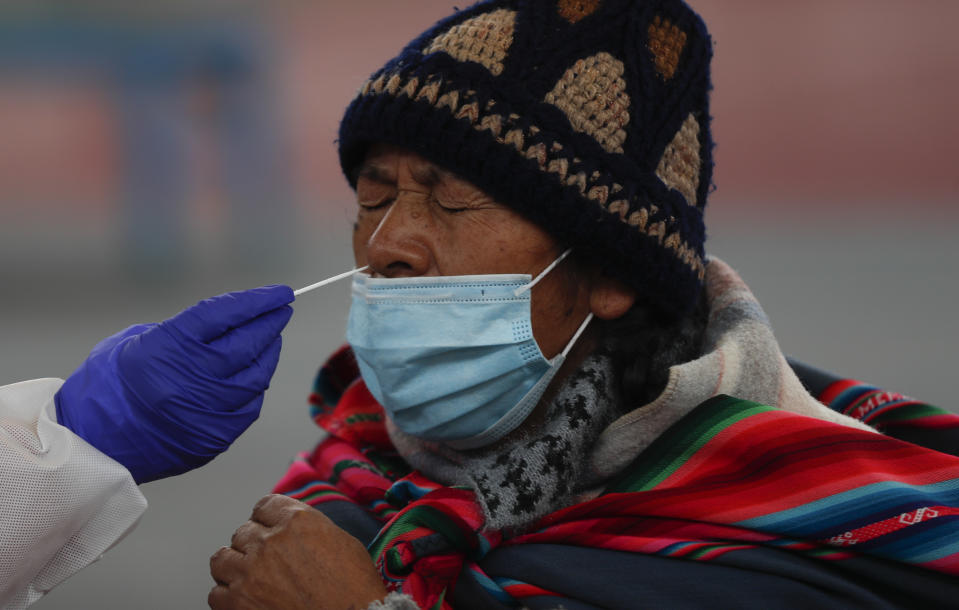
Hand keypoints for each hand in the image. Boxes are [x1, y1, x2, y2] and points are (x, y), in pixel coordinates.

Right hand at [55, 285, 293, 482]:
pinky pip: (249, 406)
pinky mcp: (214, 436)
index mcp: (168, 347)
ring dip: (267, 353)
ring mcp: (205, 409)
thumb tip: (226, 323)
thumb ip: (183, 332)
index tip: (280, 293)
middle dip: (269, 323)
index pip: (225, 314)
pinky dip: (255, 387)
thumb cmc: (108, 385)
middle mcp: (191, 378)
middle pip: (247, 342)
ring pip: (255, 375)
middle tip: (282, 310)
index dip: (257, 300)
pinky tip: (255, 374)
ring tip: (271, 338)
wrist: (91, 442)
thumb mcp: (137, 341)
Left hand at [209, 494, 386, 609]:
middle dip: (254, 546)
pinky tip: (246, 601)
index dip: (266, 519)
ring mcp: (251, 572)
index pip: (263, 506)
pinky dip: (228, 598)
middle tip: (268, 563)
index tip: (268, 529)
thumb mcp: (342, 542)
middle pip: (243, 532)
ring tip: (250, 580)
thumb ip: (310, 527)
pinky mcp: (238, 603)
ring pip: (222, 559)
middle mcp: (270, 541)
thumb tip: (292, 527)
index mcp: (296, 520)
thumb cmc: (355, 589)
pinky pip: (216, 594)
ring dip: (235, 568)